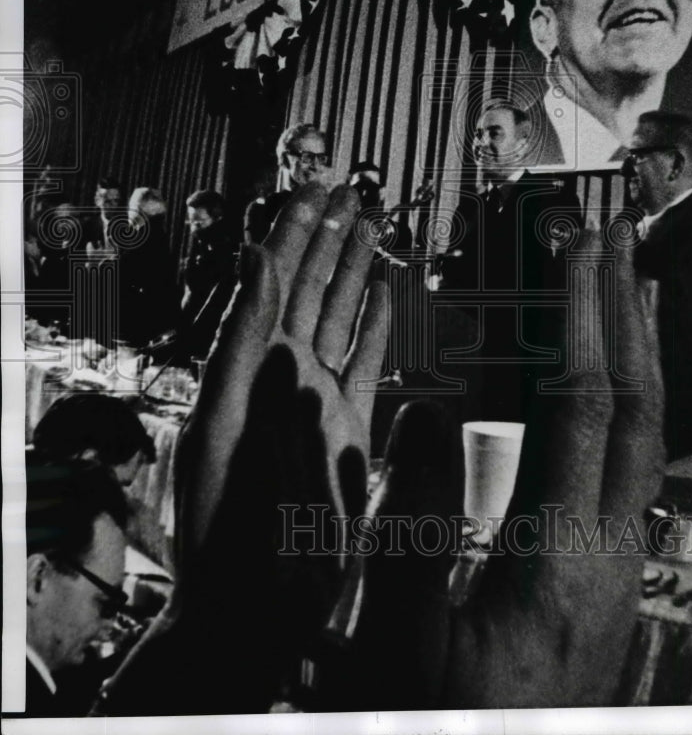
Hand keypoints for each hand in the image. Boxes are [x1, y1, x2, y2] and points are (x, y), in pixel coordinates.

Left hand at [99, 183, 387, 714]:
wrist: (250, 590)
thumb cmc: (223, 510)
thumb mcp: (223, 413)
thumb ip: (242, 334)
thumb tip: (252, 252)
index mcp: (252, 359)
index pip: (276, 277)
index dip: (293, 229)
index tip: (311, 187)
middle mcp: (287, 369)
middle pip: (313, 285)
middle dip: (329, 237)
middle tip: (349, 194)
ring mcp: (321, 394)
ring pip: (342, 314)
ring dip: (355, 270)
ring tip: (369, 229)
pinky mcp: (350, 424)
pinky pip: (367, 361)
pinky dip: (376, 326)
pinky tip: (383, 298)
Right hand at [349, 230, 664, 708]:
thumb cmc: (448, 717)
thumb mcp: (404, 638)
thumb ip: (408, 524)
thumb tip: (423, 415)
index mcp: (559, 555)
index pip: (582, 404)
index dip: (580, 319)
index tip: (574, 254)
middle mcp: (608, 549)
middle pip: (638, 406)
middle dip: (626, 313)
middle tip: (617, 243)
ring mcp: (619, 561)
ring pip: (648, 435)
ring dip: (639, 353)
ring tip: (631, 292)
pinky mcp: (609, 571)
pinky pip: (633, 463)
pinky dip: (627, 402)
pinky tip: (610, 389)